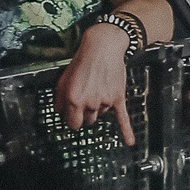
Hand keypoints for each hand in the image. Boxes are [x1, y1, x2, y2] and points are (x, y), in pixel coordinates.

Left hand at [55, 25, 138, 144]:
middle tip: (86, 98)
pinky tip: (130, 141)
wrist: (103, 47)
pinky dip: (126, 131)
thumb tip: (59, 112)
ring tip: (97, 88)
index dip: (72, 119)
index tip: (73, 115)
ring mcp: (105, 101)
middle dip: (85, 113)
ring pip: (101, 114)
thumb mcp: (64, 78)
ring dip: (98, 107)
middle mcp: (90, 103)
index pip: (73, 124)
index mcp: (74, 100)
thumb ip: (60, 99)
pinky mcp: (117, 98)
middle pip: (88, 121)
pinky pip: (122, 117)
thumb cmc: (83, 60)